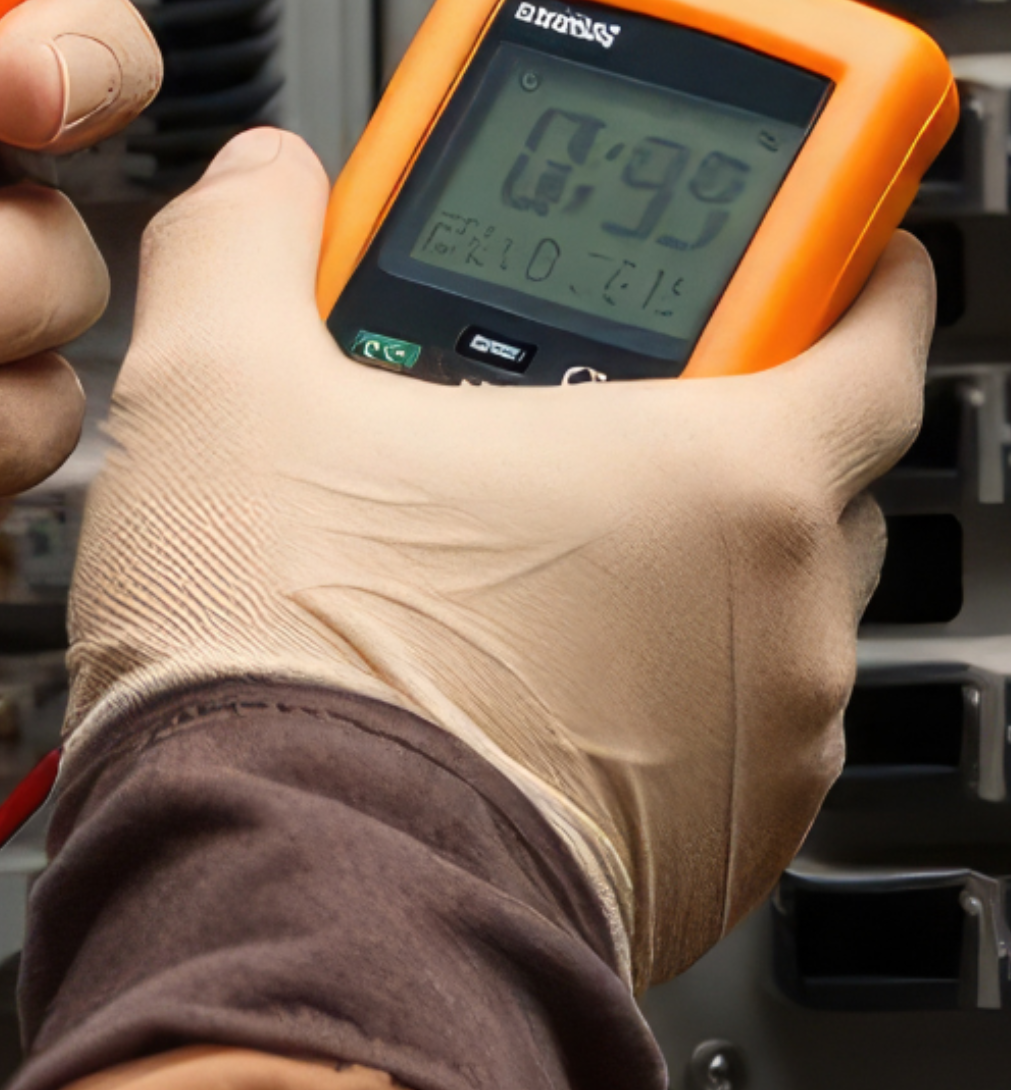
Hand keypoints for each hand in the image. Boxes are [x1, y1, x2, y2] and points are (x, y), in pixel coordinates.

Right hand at [69, 127, 934, 987]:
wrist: (285, 903)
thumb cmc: (292, 666)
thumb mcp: (216, 386)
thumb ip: (247, 248)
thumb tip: (262, 185)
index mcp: (725, 471)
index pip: (873, 321)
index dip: (834, 254)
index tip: (795, 231)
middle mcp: (784, 616)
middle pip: (801, 465)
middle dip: (690, 411)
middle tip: (558, 384)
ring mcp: (758, 754)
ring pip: (740, 608)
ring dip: (643, 565)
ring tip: (483, 542)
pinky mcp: (705, 862)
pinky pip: (694, 735)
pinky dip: (617, 691)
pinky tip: (480, 670)